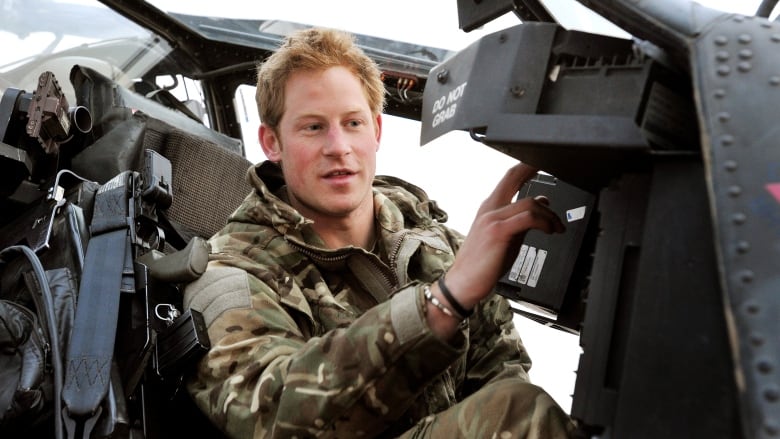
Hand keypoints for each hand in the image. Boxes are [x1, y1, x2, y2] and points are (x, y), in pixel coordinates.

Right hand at [437, 163, 564, 312]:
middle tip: (554, 168)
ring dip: (550, 214)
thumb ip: (522, 219)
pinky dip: (544, 222)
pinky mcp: (498, 232)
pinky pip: (527, 218)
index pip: (509, 178)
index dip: (527, 167)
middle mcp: (490, 208)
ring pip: (529, 202)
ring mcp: (492, 219)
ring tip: (557, 227)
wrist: (464, 283)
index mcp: (489, 207)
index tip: (543, 164)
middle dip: (534, 169)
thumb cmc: (482, 263)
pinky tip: (550, 231)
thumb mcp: (506, 236)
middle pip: (513, 177)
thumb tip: (541, 205)